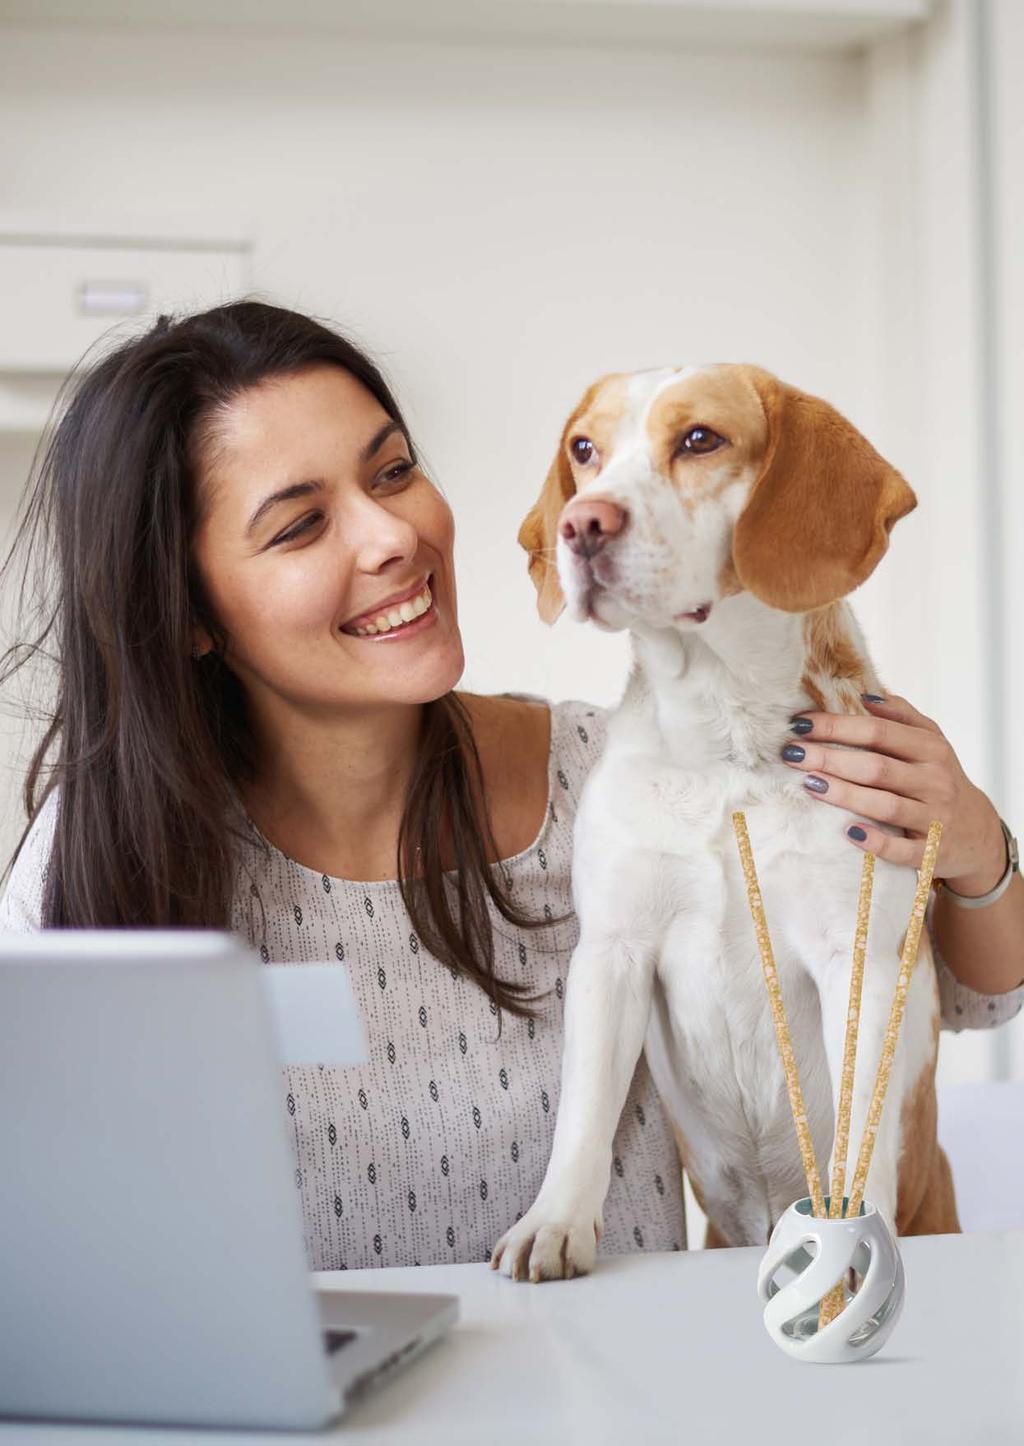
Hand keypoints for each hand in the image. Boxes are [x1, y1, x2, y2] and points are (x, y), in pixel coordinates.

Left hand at [780, 692, 1006, 890]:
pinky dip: (876, 842)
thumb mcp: (932, 743)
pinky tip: (849, 833)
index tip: (799, 724)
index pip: (878, 732)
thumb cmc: (939, 779)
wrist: (977, 832)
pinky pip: (901, 849)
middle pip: (876, 767)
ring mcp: (934, 818)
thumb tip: (866, 697)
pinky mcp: (931, 852)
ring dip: (845, 794)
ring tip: (809, 783)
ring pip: (885, 806)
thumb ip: (903, 716)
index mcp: (931, 750)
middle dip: (830, 758)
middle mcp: (934, 781)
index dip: (837, 727)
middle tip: (792, 753)